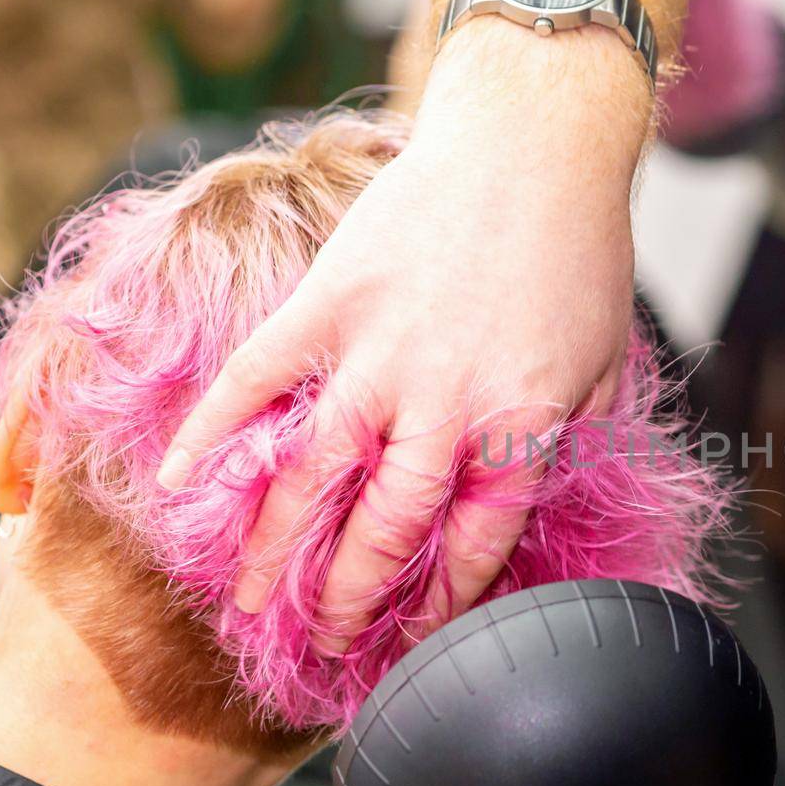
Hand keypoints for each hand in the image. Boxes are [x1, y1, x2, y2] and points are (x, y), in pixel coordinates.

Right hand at [157, 20, 649, 650]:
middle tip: (320, 641)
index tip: (414, 638)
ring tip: (244, 600)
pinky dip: (211, 429)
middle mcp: (444, 407)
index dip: (442, 602)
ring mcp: (378, 355)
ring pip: (314, 476)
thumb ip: (571, 432)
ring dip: (273, 547)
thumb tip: (541, 489)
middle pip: (385, 529)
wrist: (535, 144)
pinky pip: (255, 379)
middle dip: (349, 598)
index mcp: (520, 426)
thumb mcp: (609, 359)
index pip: (474, 542)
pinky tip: (175, 478)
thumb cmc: (582, 249)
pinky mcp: (327, 302)